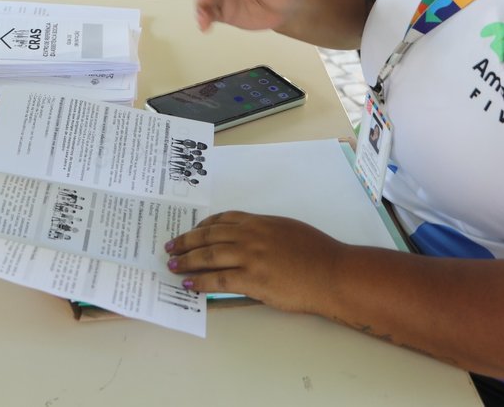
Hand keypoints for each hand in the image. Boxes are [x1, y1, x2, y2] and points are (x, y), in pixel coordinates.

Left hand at [164, 212, 339, 309]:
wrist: (333, 273)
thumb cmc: (318, 253)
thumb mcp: (288, 230)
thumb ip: (265, 232)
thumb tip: (247, 240)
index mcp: (259, 222)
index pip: (222, 219)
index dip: (203, 226)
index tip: (192, 232)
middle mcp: (251, 236)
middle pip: (209, 236)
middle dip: (186, 242)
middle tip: (170, 247)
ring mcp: (250, 257)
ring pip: (209, 256)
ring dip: (186, 261)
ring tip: (172, 266)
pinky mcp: (253, 280)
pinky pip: (218, 279)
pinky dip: (200, 282)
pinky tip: (189, 284)